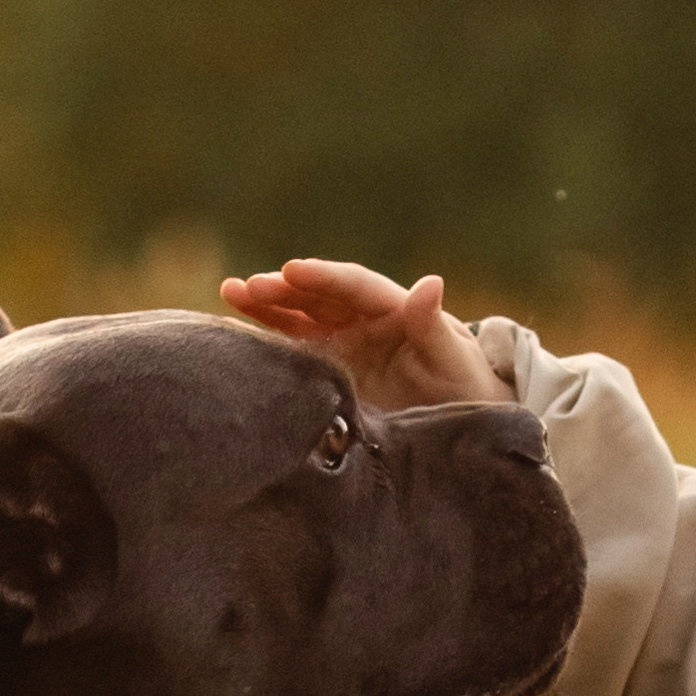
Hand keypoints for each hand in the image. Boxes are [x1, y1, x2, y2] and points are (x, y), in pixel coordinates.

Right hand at [219, 257, 510, 412]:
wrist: (462, 424)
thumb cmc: (465, 386)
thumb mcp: (453, 358)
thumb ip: (432, 325)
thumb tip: (431, 283)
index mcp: (394, 309)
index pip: (354, 286)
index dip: (324, 277)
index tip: (292, 271)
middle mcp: (364, 321)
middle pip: (319, 296)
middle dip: (284, 288)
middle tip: (248, 286)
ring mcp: (345, 344)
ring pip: (300, 317)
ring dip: (267, 305)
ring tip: (231, 292)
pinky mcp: (331, 372)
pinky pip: (296, 350)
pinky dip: (269, 339)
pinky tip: (238, 331)